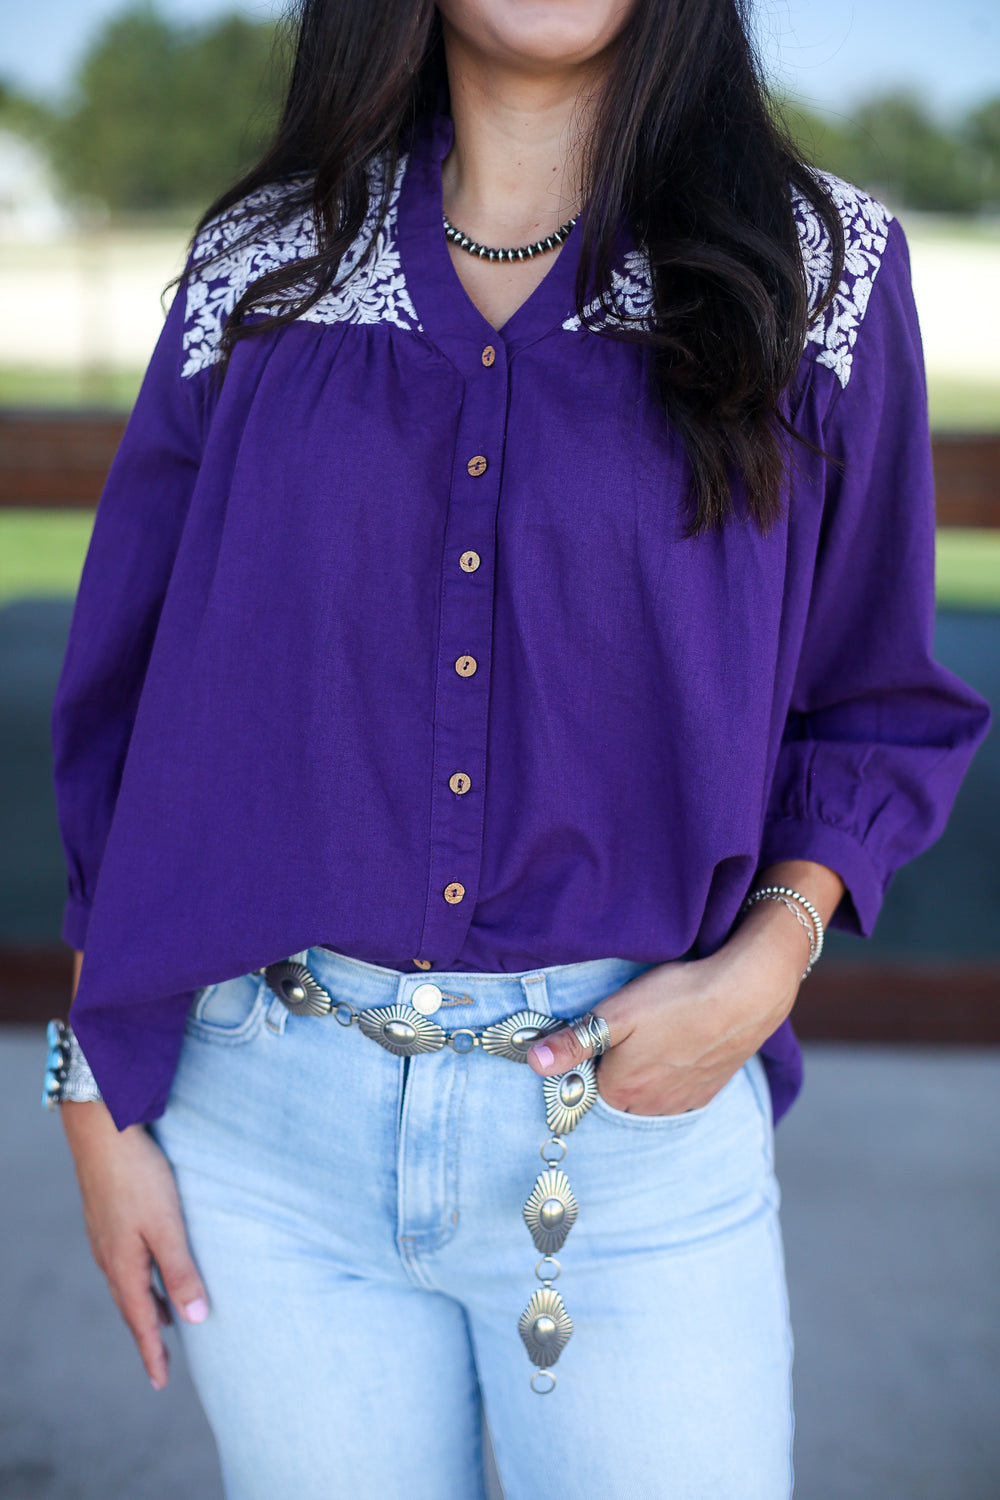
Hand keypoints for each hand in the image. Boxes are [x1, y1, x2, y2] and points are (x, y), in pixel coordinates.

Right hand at [61, 1099, 208, 1389]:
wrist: (103, 1131)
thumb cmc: (139, 1177)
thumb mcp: (168, 1226)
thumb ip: (181, 1272)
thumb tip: (195, 1319)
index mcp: (124, 1265)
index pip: (141, 1322)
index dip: (152, 1353)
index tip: (160, 1382)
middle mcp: (109, 1257)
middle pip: (131, 1305)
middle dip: (147, 1333)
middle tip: (162, 1359)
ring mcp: (105, 1237)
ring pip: (126, 1282)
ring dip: (144, 1303)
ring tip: (163, 1318)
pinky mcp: (107, 1216)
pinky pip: (123, 1261)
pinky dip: (138, 1277)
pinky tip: (147, 1266)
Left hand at [526, 896, 810, 1115]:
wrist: (747, 994)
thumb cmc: (678, 998)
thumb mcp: (616, 1013)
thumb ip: (572, 1041)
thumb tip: (533, 1062)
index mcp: (620, 1091)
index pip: (585, 1083)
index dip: (588, 1055)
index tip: (599, 1031)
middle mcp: (650, 1108)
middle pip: (617, 1092)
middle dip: (615, 1068)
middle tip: (632, 1029)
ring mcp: (682, 1103)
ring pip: (648, 1095)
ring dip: (646, 1072)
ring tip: (657, 1033)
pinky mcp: (709, 1092)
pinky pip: (678, 1093)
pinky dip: (674, 1074)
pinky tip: (681, 1044)